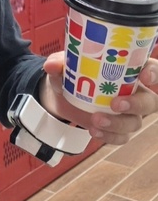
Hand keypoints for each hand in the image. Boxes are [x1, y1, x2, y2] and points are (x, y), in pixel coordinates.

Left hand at [39, 50, 157, 144]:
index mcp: (128, 69)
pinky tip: (94, 131)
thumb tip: (51, 66)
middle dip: (138, 104)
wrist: (62, 95)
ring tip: (95, 120)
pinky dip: (110, 136)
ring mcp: (128, 112)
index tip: (145, 76)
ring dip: (118, 124)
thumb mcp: (64, 65)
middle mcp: (134, 90)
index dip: (154, 72)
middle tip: (116, 104)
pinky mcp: (117, 128)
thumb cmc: (72, 73)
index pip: (152, 68)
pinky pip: (122, 137)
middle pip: (151, 101)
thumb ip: (59, 63)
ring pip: (136, 122)